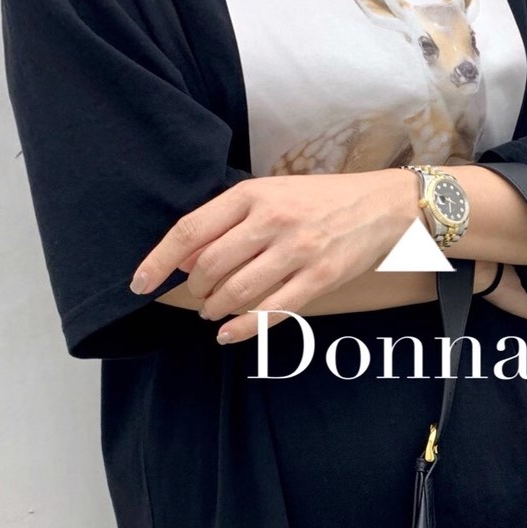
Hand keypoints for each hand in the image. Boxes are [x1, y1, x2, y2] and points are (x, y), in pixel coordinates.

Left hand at [130, 168, 418, 343]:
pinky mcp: (320, 278)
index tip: (140, 283)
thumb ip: (228, 220)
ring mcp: (298, 250)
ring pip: (237, 292)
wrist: (386, 205)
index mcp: (255, 194)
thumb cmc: (323, 199)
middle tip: (198, 296)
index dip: (159, 260)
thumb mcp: (273, 193)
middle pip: (210, 266)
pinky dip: (243, 329)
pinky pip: (272, 312)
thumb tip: (182, 256)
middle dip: (195, 289)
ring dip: (215, 309)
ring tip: (213, 312)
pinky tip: (228, 335)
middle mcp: (273, 220)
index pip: (191, 230)